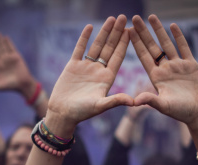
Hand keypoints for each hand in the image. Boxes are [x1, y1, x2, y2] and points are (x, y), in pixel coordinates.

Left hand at [0, 33, 36, 96]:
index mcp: (0, 65)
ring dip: (0, 41)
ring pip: (4, 47)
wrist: (23, 85)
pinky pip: (12, 48)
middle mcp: (5, 60)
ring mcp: (11, 58)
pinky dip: (9, 43)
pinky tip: (6, 37)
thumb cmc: (11, 86)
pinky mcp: (17, 57)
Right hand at [46, 15, 133, 135]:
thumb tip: (134, 102)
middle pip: (110, 48)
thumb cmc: (82, 112)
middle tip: (124, 17)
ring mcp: (86, 67)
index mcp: (107, 78)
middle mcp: (99, 71)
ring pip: (97, 46)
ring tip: (111, 19)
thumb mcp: (100, 106)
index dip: (124, 44)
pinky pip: (80, 49)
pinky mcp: (73, 66)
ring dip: (104, 32)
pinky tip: (90, 27)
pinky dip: (84, 38)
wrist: (62, 113)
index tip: (131, 30)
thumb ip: (115, 101)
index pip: (118, 57)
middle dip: (117, 33)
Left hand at [129, 15, 197, 126]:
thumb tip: (134, 101)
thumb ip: (151, 100)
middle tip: (135, 18)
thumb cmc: (181, 112)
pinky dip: (179, 37)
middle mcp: (164, 70)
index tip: (127, 31)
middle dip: (143, 33)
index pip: (143, 57)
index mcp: (156, 77)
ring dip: (159, 31)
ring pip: (166, 45)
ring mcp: (177, 66)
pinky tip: (172, 26)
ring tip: (151, 16)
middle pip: (152, 47)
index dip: (136, 44)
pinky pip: (184, 48)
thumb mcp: (164, 106)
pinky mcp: (191, 65)